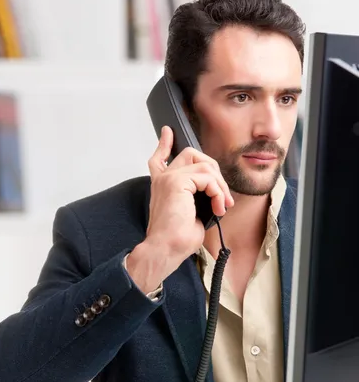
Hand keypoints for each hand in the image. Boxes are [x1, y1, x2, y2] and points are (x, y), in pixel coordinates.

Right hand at [126, 126, 233, 293]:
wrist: (166, 249)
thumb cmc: (176, 240)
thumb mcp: (192, 215)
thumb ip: (199, 197)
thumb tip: (217, 195)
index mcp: (162, 186)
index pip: (159, 159)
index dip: (164, 144)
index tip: (167, 132)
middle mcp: (162, 179)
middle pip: (191, 154)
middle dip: (213, 169)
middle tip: (222, 195)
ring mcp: (168, 178)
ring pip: (205, 165)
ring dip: (220, 186)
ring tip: (222, 206)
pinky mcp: (176, 182)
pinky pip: (207, 177)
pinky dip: (218, 192)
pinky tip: (218, 207)